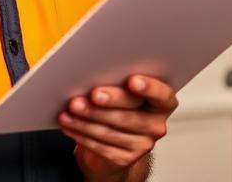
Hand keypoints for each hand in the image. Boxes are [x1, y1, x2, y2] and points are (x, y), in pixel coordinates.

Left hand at [60, 75, 177, 181]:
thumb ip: (120, 83)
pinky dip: (81, 133)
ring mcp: (142, 144)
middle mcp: (156, 124)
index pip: (162, 94)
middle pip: (131, 113)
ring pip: (111, 130)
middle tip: (91, 95)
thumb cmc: (120, 108)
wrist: (116, 143)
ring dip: (86, 119)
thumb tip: (96, 73)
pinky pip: (100, 145)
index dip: (149, 88)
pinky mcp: (125, 158)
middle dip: (108, 102)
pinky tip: (69, 124)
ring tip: (70, 109)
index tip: (132, 80)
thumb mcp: (125, 92)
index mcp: (162, 102)